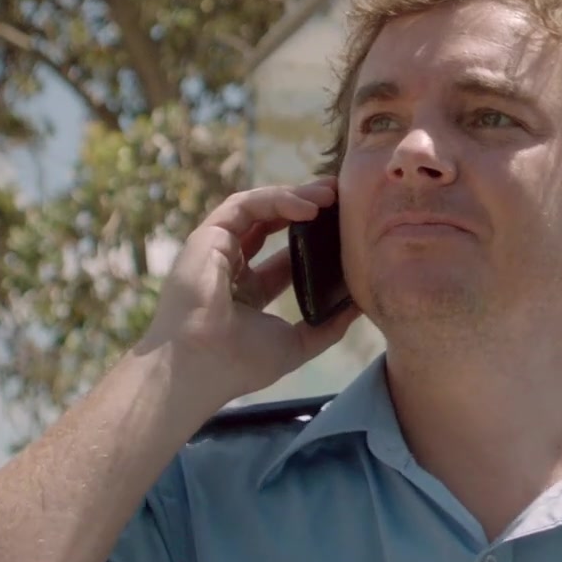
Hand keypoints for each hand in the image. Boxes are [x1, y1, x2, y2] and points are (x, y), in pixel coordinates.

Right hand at [137, 178, 359, 402]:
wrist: (201, 367)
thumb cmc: (239, 363)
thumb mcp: (296, 344)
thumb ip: (327, 326)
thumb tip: (361, 307)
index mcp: (248, 290)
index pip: (285, 255)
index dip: (315, 238)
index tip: (346, 228)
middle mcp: (231, 265)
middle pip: (272, 224)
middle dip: (307, 206)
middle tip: (341, 197)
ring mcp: (216, 249)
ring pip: (259, 208)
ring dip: (295, 196)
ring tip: (330, 194)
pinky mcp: (207, 237)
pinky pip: (244, 206)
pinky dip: (276, 200)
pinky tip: (307, 206)